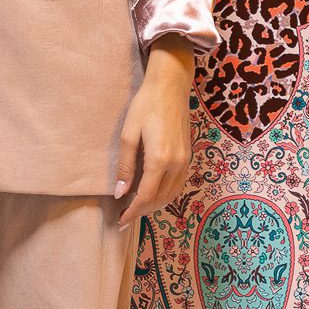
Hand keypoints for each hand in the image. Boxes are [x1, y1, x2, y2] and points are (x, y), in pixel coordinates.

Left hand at [113, 43, 195, 228]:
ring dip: (154, 206)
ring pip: (171, 195)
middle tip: (124, 219)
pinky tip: (151, 195)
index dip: (132, 212)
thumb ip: (125, 166)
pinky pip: (178, 185)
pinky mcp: (188, 157)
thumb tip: (120, 193)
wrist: (171, 87)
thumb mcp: (128, 134)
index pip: (146, 196)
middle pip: (160, 200)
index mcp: (160, 160)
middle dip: (142, 212)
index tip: (120, 221)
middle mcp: (177, 164)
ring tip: (136, 210)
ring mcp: (186, 161)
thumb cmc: (145, 106)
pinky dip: (164, 195)